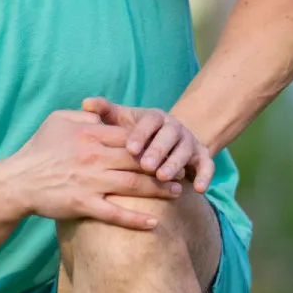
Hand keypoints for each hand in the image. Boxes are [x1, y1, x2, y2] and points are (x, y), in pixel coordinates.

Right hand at [3, 110, 182, 229]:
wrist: (16, 182)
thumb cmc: (37, 150)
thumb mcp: (57, 120)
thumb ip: (84, 115)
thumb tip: (103, 111)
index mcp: (90, 134)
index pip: (130, 137)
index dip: (153, 142)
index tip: (168, 147)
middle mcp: (94, 157)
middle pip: (139, 160)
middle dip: (165, 166)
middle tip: (182, 170)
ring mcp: (90, 182)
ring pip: (134, 185)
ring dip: (159, 190)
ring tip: (177, 193)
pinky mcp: (83, 204)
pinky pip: (115, 214)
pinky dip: (136, 220)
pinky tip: (154, 223)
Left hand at [81, 97, 214, 192]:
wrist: (168, 139)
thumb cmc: (135, 132)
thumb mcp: (121, 120)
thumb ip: (105, 111)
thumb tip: (86, 102)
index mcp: (155, 117)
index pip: (149, 122)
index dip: (141, 134)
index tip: (130, 148)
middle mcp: (174, 127)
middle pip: (168, 137)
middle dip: (158, 151)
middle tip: (146, 166)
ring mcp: (189, 142)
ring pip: (185, 152)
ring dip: (176, 164)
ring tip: (164, 177)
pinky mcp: (201, 157)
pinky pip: (207, 166)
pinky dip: (205, 176)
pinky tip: (199, 189)